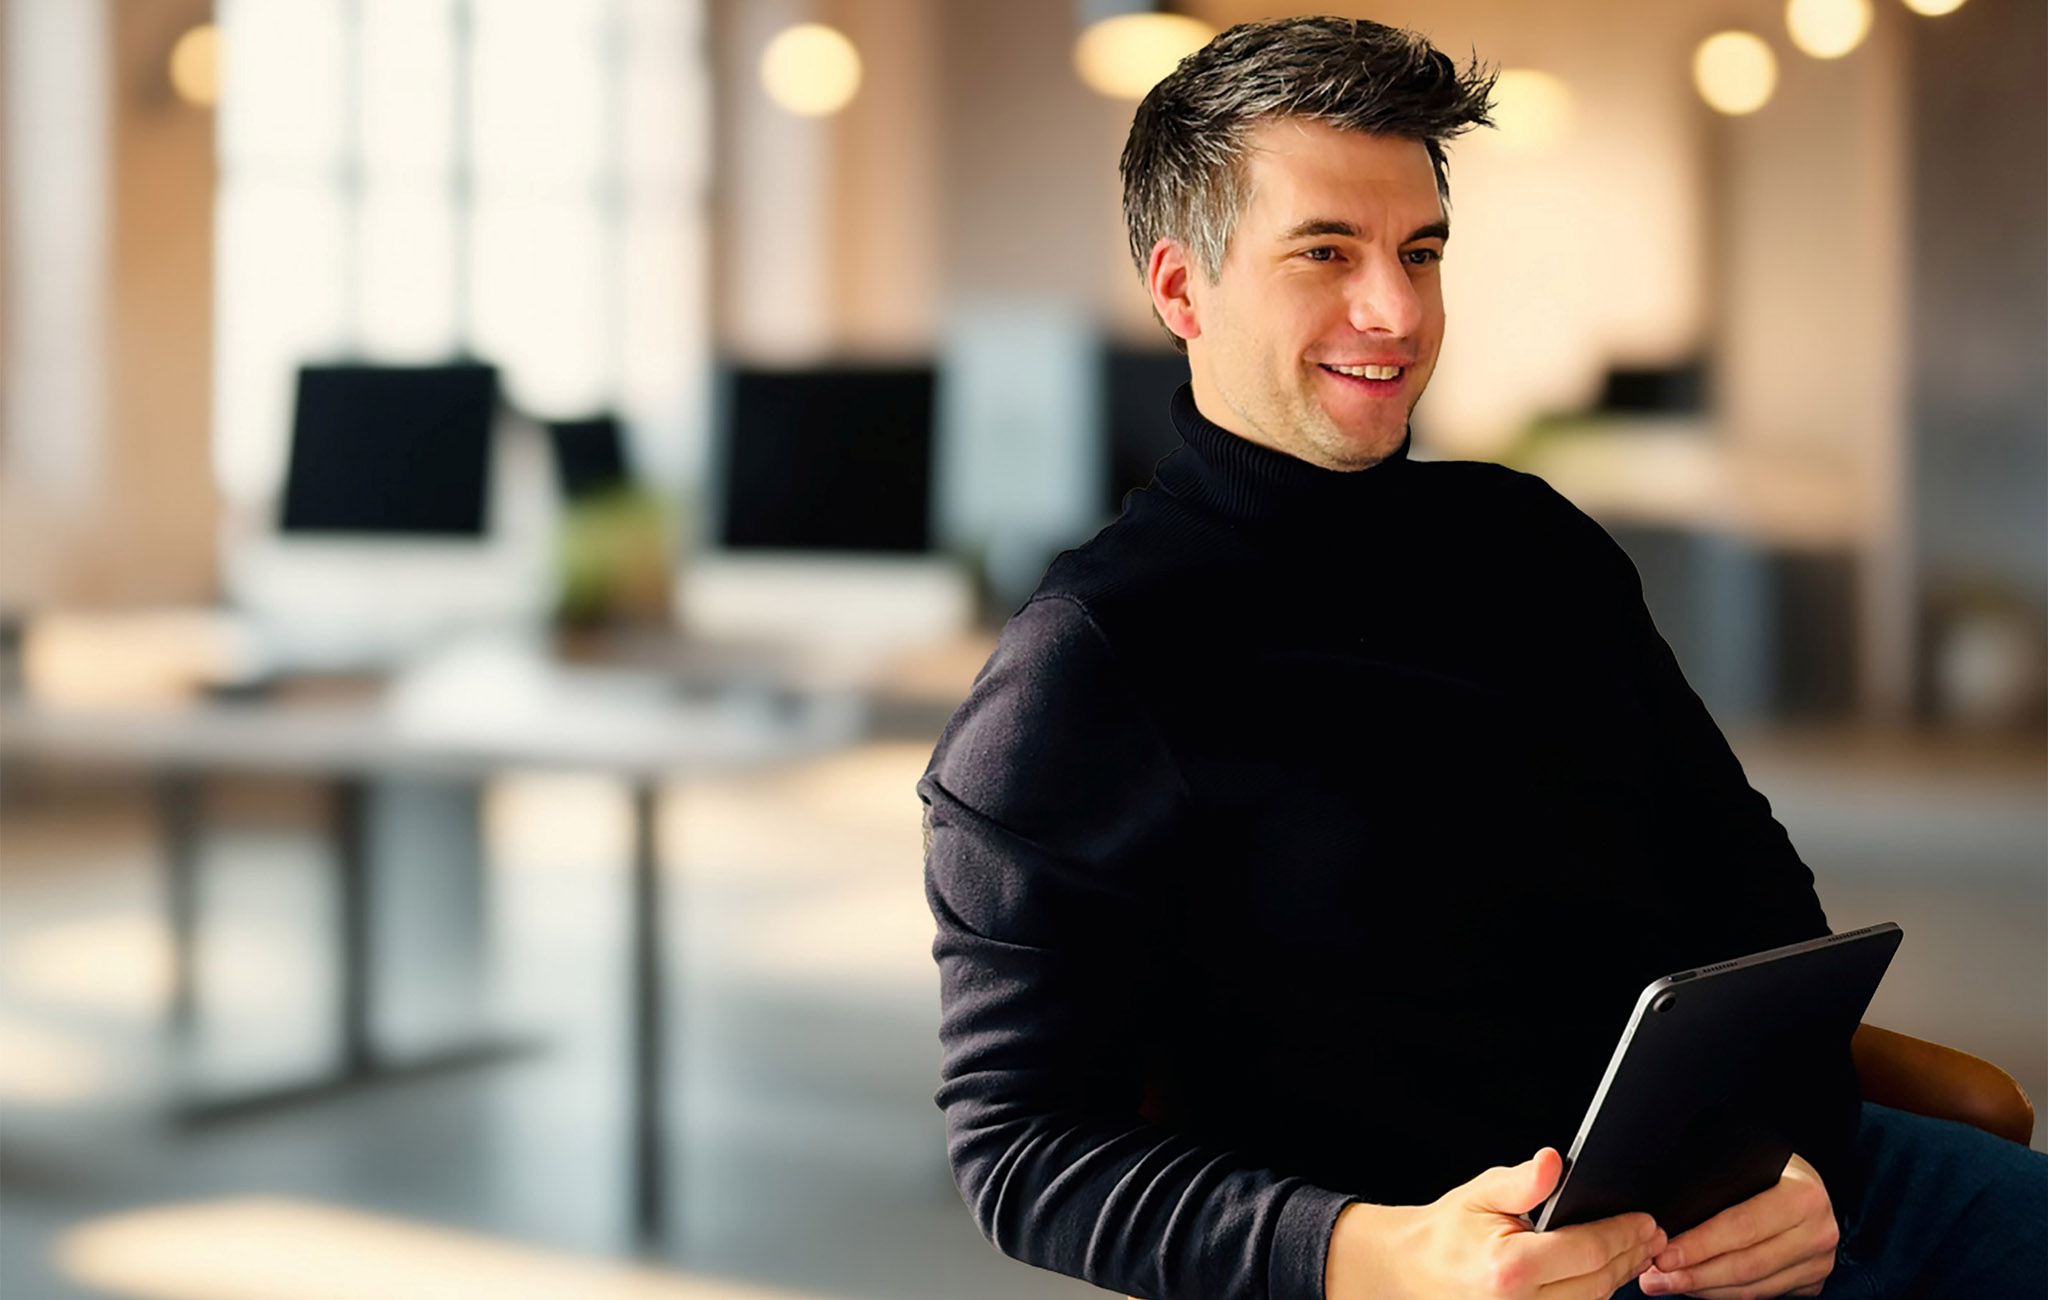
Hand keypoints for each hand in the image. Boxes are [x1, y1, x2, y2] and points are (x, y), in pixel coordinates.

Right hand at [1327, 1147, 1665, 1299]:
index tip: (1645, 1220)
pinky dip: (1595, 1293)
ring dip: (1620, 1277)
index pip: (1587, 1251)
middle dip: (1630, 1255)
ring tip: (1638, 1251)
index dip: (1623, 1234)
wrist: (1414, 1270)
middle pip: (1598, 1282)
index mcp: (1509, 1269)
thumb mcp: (1481, 1194)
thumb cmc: (1449, 1232)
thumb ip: (1524, 1181)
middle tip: (1653, 1234)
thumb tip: (1553, 1161)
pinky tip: (1608, 1274)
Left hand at [1638, 1153, 1836, 1297]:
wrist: (1809, 1181)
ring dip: (1703, 1289)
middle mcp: (1817, 1232)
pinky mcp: (1811, 1280)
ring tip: (1663, 1283)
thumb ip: (1719, 1180)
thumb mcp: (1750, 1160)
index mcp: (1803, 1196)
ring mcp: (1818, 1261)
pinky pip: (1761, 1294)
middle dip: (1693, 1274)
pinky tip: (1695, 1286)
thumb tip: (1666, 1211)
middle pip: (1746, 1264)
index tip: (1663, 1254)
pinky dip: (1723, 1293)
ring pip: (1752, 1287)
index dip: (1699, 1244)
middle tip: (1653, 1278)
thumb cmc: (1770, 1166)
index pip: (1742, 1226)